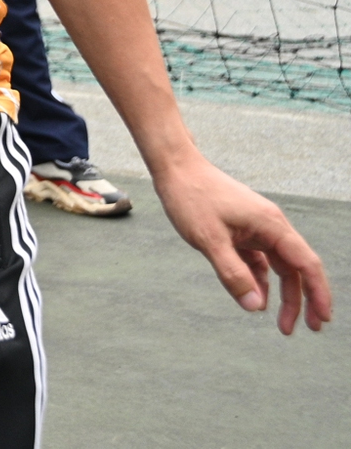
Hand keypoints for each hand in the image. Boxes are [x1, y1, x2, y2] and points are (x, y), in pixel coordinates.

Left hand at [153, 153, 332, 333]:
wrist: (174, 168)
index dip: (319, 293)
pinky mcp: (241, 230)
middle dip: (303, 300)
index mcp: (271, 225)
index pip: (306, 264)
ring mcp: (256, 228)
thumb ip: (233, 274)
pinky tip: (257, 297)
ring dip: (282, 293)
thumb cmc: (191, 197)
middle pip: (296, 269)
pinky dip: (260, 279)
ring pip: (278, 266)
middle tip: (305, 329)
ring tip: (283, 323)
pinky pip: (259, 260)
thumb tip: (256, 307)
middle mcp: (270, 226)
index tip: (322, 320)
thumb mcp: (209, 239)